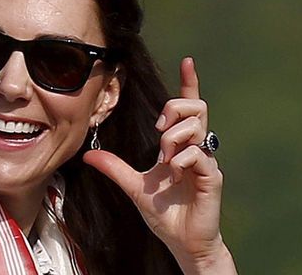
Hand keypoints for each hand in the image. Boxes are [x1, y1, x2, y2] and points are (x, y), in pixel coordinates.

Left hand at [83, 57, 235, 273]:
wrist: (182, 241)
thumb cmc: (164, 213)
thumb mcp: (133, 186)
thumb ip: (114, 167)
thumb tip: (89, 154)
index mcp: (180, 145)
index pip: (188, 108)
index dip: (189, 83)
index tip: (187, 60)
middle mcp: (196, 148)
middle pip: (196, 107)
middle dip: (174, 109)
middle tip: (159, 130)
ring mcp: (207, 161)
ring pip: (197, 127)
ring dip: (174, 138)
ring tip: (166, 159)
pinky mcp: (213, 177)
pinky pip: (200, 155)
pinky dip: (182, 159)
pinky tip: (175, 172)